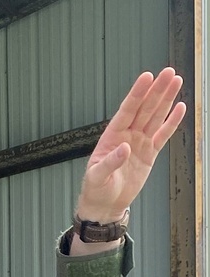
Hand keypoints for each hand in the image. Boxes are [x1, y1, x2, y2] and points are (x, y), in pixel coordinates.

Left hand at [77, 68, 185, 221]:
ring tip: (176, 81)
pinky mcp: (149, 153)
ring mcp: (139, 143)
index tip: (147, 77)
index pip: (127, 110)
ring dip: (166, 99)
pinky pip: (163, 134)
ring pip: (155, 116)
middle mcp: (127, 136)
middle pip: (144, 108)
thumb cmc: (96, 189)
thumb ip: (110, 162)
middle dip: (156, 90)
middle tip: (169, 73)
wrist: (105, 204)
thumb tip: (124, 148)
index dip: (137, 93)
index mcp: (111, 137)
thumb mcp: (97, 177)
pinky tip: (180, 108)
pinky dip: (172, 122)